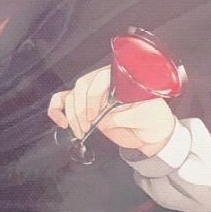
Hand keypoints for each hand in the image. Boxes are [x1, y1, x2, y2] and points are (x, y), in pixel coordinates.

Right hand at [47, 67, 176, 155]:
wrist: (152, 132)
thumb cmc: (153, 119)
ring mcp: (95, 95)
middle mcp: (106, 84)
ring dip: (71, 114)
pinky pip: (63, 101)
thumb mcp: (145, 118)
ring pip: (72, 95)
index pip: (100, 79)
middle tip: (86, 126)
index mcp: (123, 80)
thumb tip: (104, 121)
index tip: (95, 116)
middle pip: (82, 87)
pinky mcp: (86, 106)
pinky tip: (62, 122)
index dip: (94, 97)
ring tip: (80, 130)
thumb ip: (125, 117)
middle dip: (80, 108)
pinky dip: (57, 110)